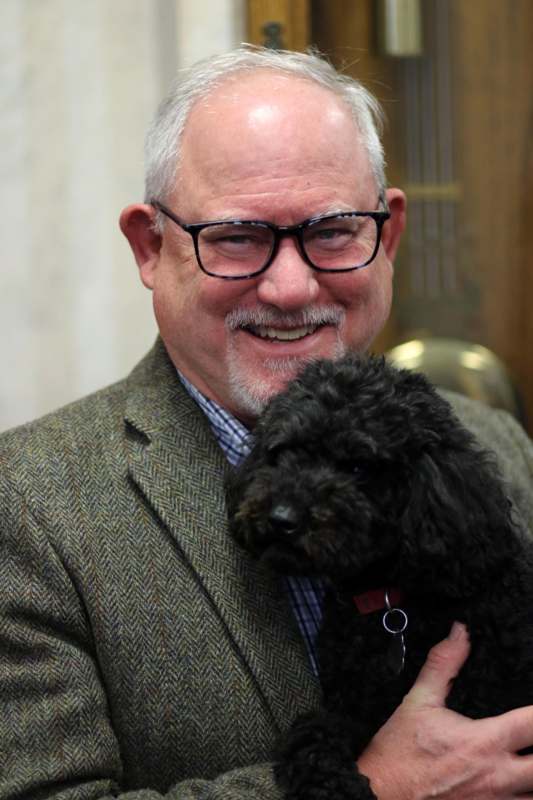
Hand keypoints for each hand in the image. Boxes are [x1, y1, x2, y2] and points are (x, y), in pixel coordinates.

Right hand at [357, 622, 532, 798]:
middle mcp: (496, 776)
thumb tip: (459, 633)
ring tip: (528, 761)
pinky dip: (523, 795)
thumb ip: (443, 665)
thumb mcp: (419, 701)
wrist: (379, 796)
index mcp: (483, 742)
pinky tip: (519, 785)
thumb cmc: (398, 753)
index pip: (532, 723)